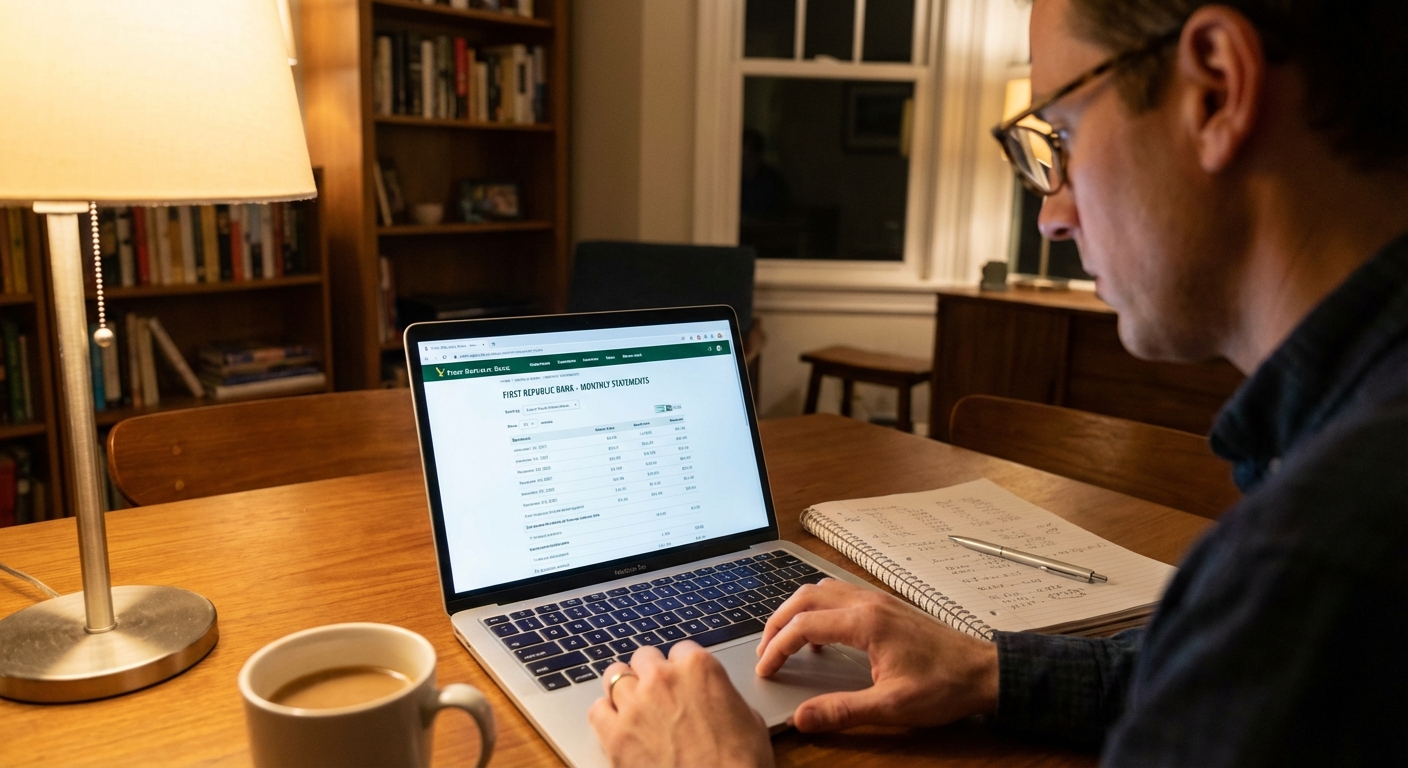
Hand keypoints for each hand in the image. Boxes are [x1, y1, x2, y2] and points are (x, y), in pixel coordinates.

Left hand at [588, 641, 774, 767]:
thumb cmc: (741, 764)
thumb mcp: (749, 720)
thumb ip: (724, 698)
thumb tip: (719, 700)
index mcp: (699, 668)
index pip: (681, 649)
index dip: (682, 667)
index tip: (683, 680)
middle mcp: (663, 679)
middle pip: (644, 657)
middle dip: (651, 672)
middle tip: (659, 692)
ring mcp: (635, 705)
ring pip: (615, 675)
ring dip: (625, 687)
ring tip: (633, 702)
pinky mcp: (616, 735)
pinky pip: (597, 710)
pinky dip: (606, 714)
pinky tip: (617, 724)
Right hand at [755, 578, 998, 732]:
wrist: (984, 671)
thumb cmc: (945, 686)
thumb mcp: (892, 707)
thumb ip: (843, 710)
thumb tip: (802, 717)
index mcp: (866, 622)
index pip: (804, 625)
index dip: (777, 647)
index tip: (765, 669)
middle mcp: (868, 602)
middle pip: (806, 597)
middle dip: (778, 621)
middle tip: (764, 650)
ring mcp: (878, 600)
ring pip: (822, 590)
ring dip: (797, 610)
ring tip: (784, 639)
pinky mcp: (887, 606)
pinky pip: (840, 595)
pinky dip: (819, 609)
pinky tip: (823, 637)